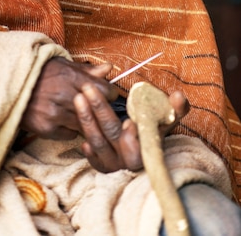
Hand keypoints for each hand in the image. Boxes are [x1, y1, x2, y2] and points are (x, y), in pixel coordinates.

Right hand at [20, 57, 117, 139]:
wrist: (9, 85)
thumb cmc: (38, 73)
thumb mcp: (62, 64)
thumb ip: (86, 70)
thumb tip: (109, 68)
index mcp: (70, 76)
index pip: (105, 90)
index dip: (108, 93)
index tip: (105, 94)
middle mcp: (64, 95)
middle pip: (97, 110)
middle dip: (98, 109)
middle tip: (94, 106)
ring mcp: (55, 114)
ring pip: (85, 124)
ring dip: (84, 120)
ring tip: (76, 111)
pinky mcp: (46, 128)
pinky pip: (70, 135)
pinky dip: (69, 129)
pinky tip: (62, 119)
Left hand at [73, 83, 189, 172]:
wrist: (146, 149)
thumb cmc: (156, 130)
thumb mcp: (167, 119)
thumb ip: (175, 109)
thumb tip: (178, 96)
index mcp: (147, 148)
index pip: (137, 147)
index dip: (132, 138)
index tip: (128, 122)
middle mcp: (130, 159)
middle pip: (112, 135)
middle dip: (99, 111)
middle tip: (88, 89)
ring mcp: (116, 164)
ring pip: (97, 142)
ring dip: (87, 119)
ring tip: (79, 97)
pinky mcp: (104, 166)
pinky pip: (92, 158)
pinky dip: (87, 147)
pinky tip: (77, 129)